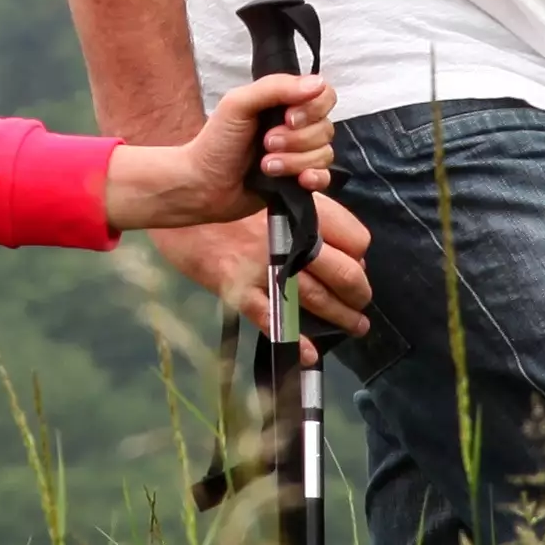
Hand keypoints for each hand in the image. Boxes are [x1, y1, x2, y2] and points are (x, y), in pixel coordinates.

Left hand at [105, 74, 335, 233]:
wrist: (203, 184)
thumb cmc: (216, 141)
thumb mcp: (239, 104)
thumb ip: (275, 88)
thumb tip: (317, 84)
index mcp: (285, 103)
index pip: (324, 96)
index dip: (313, 108)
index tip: (288, 118)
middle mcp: (297, 127)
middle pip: (325, 128)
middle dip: (296, 139)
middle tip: (265, 143)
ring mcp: (300, 155)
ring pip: (324, 154)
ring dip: (294, 161)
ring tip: (266, 166)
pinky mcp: (299, 181)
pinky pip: (325, 178)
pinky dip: (314, 179)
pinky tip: (299, 181)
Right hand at [149, 195, 372, 337]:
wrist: (183, 195)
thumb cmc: (232, 195)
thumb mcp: (277, 192)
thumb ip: (308, 215)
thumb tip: (338, 249)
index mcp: (303, 210)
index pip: (355, 240)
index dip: (361, 258)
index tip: (357, 268)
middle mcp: (289, 238)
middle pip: (345, 273)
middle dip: (359, 295)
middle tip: (361, 305)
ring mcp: (264, 264)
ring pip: (316, 298)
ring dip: (341, 318)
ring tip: (354, 327)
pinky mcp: (238, 287)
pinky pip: (273, 318)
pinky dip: (296, 338)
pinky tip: (311, 352)